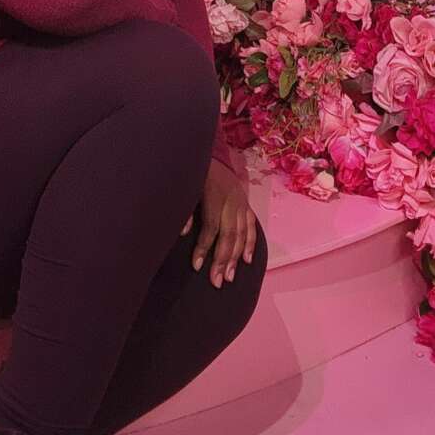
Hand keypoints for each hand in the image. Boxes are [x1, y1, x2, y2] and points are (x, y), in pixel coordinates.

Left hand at [181, 159, 256, 288]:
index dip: (204, 247)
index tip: (196, 266)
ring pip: (242, 234)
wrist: (211, 153)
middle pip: (229, 234)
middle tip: (217, 281)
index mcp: (214, 195)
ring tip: (229, 277)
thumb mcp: (186, 185)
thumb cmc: (194, 172)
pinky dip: (250, 243)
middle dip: (223, 260)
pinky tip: (247, 260)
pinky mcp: (246, 203)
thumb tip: (183, 234)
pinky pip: (251, 225)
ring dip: (236, 257)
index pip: (211, 227)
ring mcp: (241, 202)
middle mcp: (231, 200)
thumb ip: (185, 209)